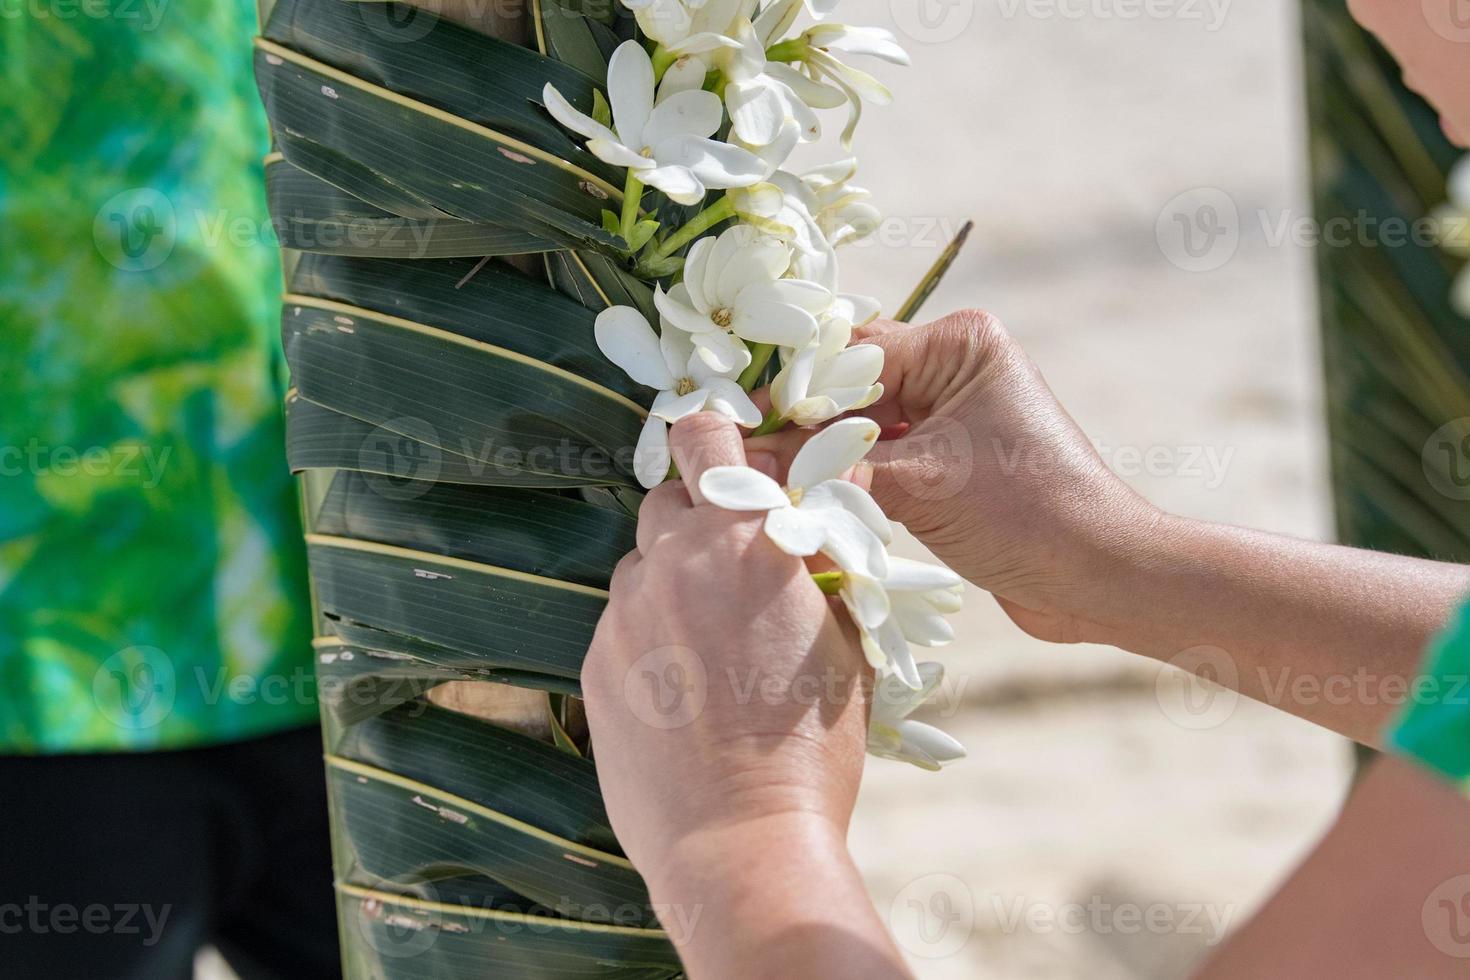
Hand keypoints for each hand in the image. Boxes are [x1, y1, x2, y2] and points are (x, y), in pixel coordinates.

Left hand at [581, 412, 909, 977]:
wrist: (740, 839)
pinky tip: (680, 693)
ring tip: (708, 648)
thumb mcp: (843, 645)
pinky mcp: (592, 664)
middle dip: (694, 520)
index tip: (721, 455)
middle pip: (664, 501)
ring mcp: (624, 614)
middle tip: (730, 570)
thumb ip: (815, 576)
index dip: (712, 438)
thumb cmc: (811, 746)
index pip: (705, 438)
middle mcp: (673, 562)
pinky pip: (619, 626)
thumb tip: (803, 546)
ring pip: (639, 567)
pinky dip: (645, 639)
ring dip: (669, 583)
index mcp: (744, 541)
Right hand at [753, 309, 1161, 644]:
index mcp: (959, 344)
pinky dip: (848, 485)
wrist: (1099, 578)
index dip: (793, 391)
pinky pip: (880, 465)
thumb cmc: (1026, 513)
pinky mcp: (949, 465)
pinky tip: (807, 507)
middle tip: (742, 463)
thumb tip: (750, 464)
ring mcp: (952, 419)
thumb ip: (833, 470)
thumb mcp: (920, 484)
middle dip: (802, 431)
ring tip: (766, 490)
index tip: (736, 423)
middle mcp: (955, 369)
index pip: (852, 354)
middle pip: (852, 392)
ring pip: (861, 432)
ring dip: (822, 463)